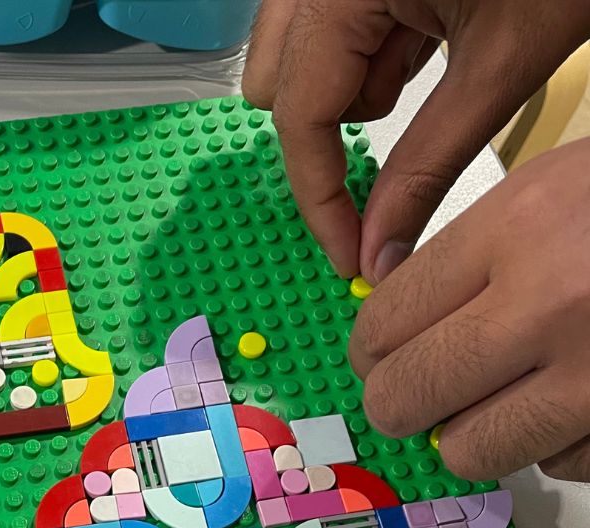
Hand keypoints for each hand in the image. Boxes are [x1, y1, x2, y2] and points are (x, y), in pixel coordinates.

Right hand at [243, 0, 589, 281]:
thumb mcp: (502, 63)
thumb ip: (428, 166)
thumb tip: (380, 247)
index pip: (301, 116)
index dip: (322, 198)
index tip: (346, 252)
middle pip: (275, 85)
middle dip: (329, 125)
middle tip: (395, 135)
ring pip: (297, 58)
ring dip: (350, 83)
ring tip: (428, 56)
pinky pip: (332, 26)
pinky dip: (371, 49)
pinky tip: (427, 33)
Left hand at [349, 138, 589, 481]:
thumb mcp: (561, 187)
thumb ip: (471, 253)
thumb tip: (386, 327)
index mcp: (522, 226)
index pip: (383, 322)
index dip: (368, 350)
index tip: (375, 358)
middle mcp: (551, 305)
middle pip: (404, 397)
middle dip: (400, 402)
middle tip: (419, 393)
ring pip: (467, 451)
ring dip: (470, 434)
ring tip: (501, 400)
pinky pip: (555, 467)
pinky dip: (556, 446)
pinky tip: (580, 403)